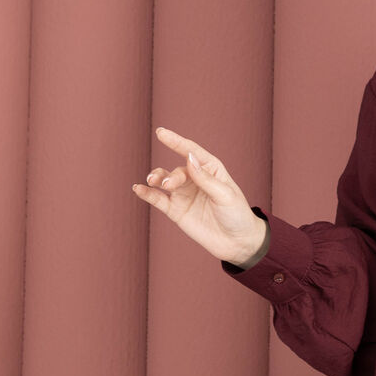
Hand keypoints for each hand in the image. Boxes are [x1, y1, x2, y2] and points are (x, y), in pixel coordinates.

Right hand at [131, 127, 264, 264]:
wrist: (237, 243)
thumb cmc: (236, 215)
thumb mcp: (225, 195)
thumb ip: (205, 178)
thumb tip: (188, 157)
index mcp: (210, 169)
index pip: (191, 151)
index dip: (176, 141)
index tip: (161, 133)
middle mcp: (195, 178)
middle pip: (177, 171)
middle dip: (171, 176)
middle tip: (168, 184)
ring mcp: (184, 194)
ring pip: (164, 180)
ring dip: (156, 178)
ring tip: (152, 181)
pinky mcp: (176, 210)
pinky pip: (158, 199)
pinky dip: (147, 193)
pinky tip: (138, 189)